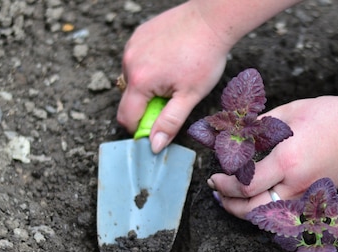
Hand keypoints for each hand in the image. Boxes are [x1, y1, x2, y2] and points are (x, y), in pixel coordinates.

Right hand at [116, 3, 230, 152]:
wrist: (211, 20)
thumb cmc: (205, 57)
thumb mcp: (190, 96)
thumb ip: (170, 123)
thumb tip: (154, 146)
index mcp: (140, 81)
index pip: (127, 118)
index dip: (141, 128)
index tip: (159, 126)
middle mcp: (129, 63)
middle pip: (129, 99)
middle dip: (146, 106)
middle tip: (172, 98)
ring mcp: (132, 46)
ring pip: (132, 80)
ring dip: (147, 87)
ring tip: (173, 77)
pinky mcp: (138, 35)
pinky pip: (136, 61)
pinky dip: (148, 68)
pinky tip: (169, 61)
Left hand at [208, 96, 337, 218]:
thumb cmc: (331, 116)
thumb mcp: (290, 112)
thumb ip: (260, 126)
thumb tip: (237, 136)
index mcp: (287, 161)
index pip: (245, 185)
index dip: (224, 185)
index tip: (214, 176)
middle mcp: (295, 184)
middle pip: (252, 211)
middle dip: (229, 205)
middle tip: (217, 192)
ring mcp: (306, 195)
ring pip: (266, 216)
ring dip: (244, 211)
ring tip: (231, 198)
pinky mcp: (314, 198)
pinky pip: (282, 212)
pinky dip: (264, 210)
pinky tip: (256, 199)